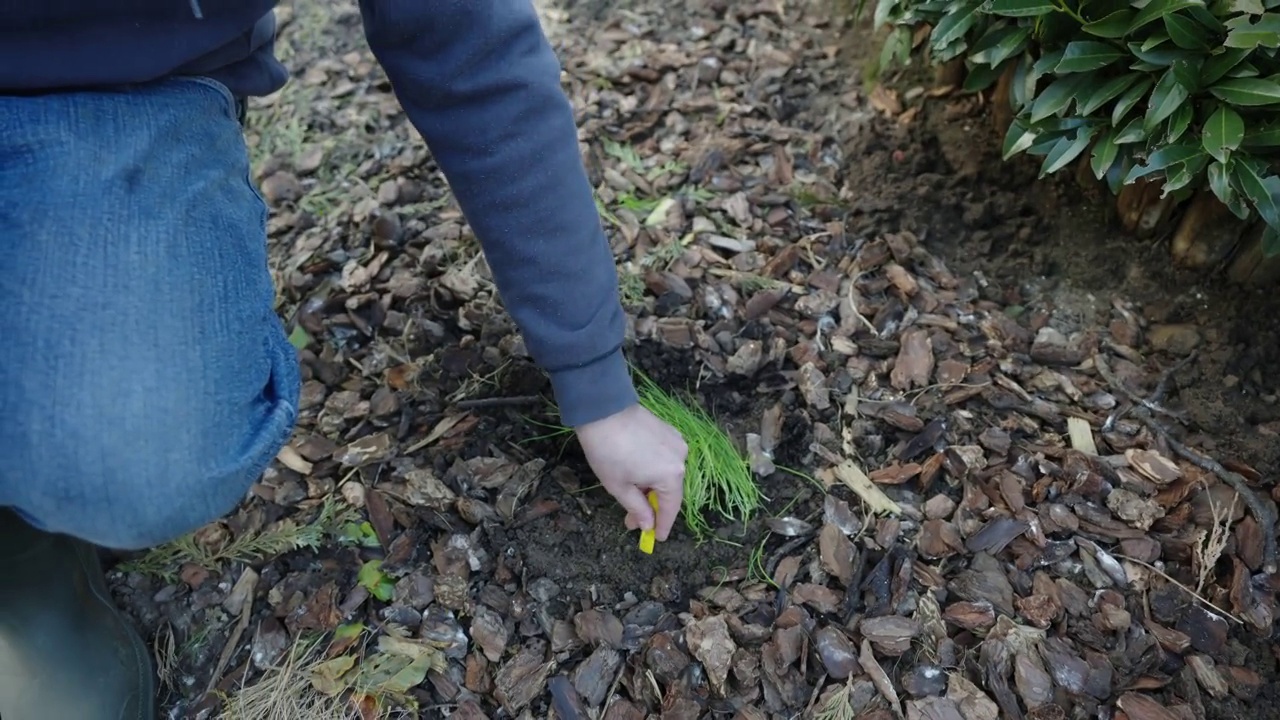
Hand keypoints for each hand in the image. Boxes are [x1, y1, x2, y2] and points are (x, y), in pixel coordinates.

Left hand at [575, 403, 686, 541]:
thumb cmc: (608, 452)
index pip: (671, 509)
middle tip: (632, 520)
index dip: (663, 525)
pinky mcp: (669, 431)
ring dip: (652, 488)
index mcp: (671, 476)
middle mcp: (681, 459)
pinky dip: (654, 470)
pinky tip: (637, 473)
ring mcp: (677, 442)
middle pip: (670, 491)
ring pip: (667, 474)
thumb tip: (648, 525)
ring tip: (632, 495)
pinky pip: (665, 458)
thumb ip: (637, 509)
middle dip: (651, 507)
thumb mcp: (619, 487)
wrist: (603, 410)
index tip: (657, 538)